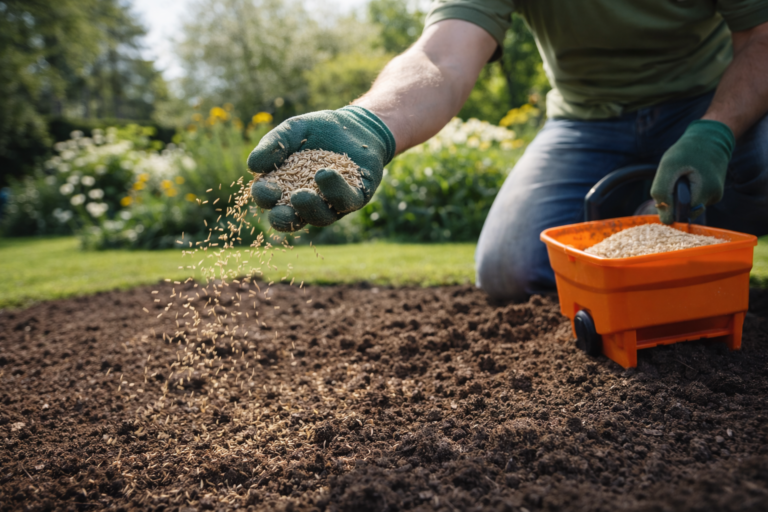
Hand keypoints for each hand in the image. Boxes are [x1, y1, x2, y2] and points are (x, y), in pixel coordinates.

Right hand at [248, 106, 395, 231]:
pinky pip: (346, 201)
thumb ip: (272, 145)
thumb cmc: (316, 131)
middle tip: (281, 206)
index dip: (265, 197)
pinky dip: (335, 191)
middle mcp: (306, 202)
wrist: (353, 124)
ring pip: (320, 217)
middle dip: (284, 217)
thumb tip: (252, 166)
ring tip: (303, 193)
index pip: (269, 199)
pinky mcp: (356, 197)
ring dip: (310, 208)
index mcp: (284, 188)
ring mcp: (331, 203)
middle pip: (292, 219)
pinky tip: (325, 174)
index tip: (267, 189)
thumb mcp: (291, 131)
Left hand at [651, 120, 734, 223]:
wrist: (710, 138)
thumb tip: (665, 219)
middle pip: (685, 212)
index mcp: (705, 191)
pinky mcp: (713, 194)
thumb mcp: (668, 166)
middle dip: (674, 200)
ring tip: (682, 176)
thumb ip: (662, 191)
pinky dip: (687, 192)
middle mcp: (713, 197)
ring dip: (679, 195)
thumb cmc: (687, 151)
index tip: (666, 190)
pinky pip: (694, 200)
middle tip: (674, 179)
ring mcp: (714, 196)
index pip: (681, 215)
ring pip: (689, 206)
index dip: (669, 207)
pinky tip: (689, 178)